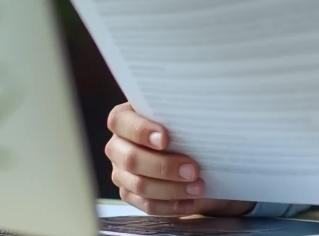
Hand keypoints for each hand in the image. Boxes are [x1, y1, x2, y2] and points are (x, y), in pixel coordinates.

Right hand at [105, 102, 253, 217]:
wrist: (190, 149)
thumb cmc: (183, 126)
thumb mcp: (181, 116)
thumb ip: (181, 114)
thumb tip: (201, 114)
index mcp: (125, 119)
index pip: (120, 121)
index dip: (140, 130)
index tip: (165, 138)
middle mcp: (118, 146)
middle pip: (130, 158)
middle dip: (164, 166)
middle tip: (192, 169)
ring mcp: (121, 172)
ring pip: (139, 185)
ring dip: (171, 188)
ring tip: (198, 187)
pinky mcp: (131, 194)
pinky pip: (147, 205)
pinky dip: (171, 205)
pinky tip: (190, 201)